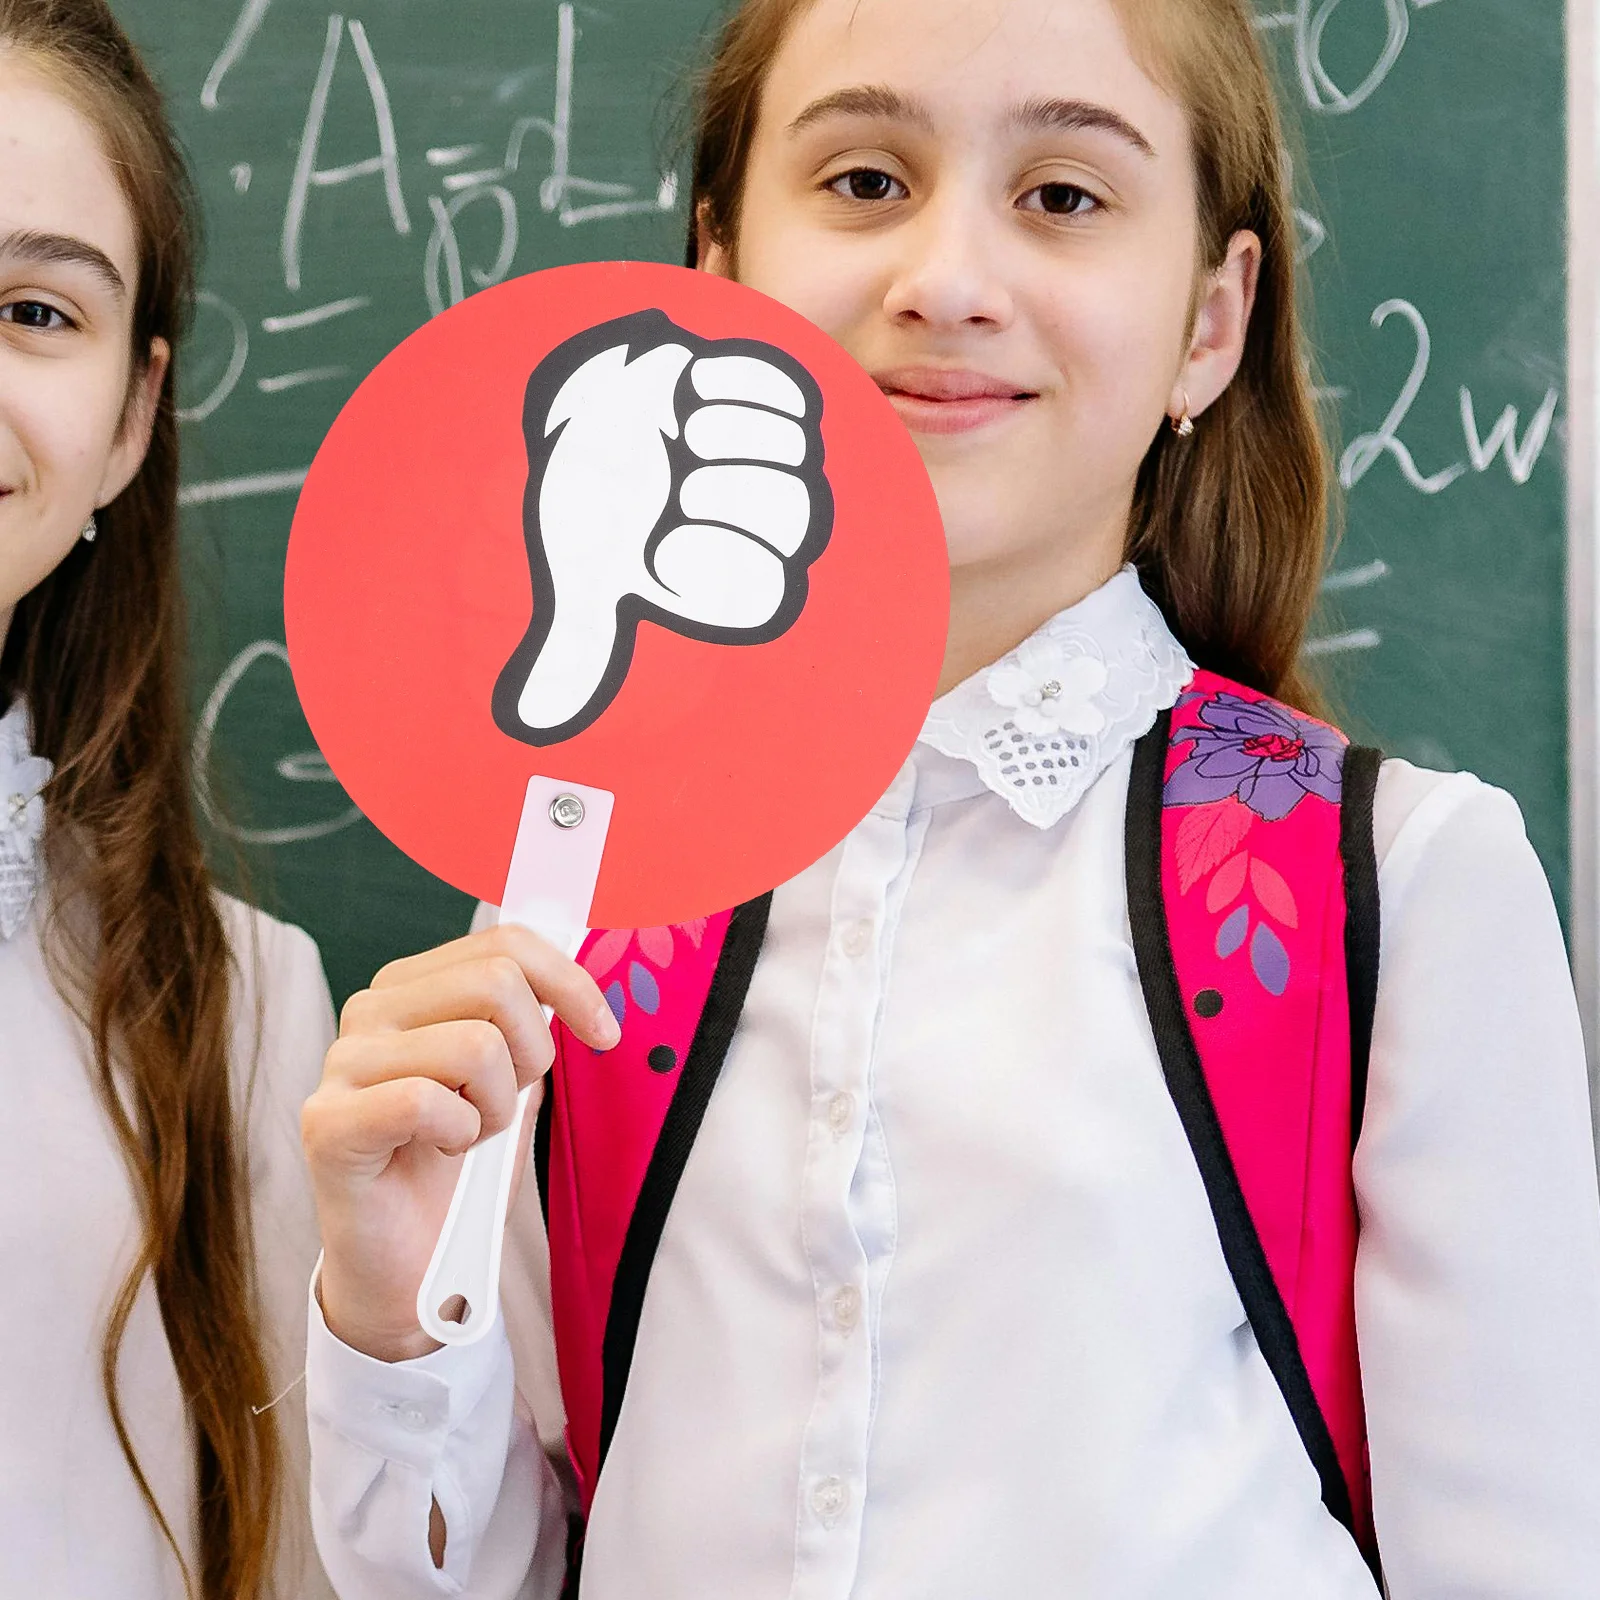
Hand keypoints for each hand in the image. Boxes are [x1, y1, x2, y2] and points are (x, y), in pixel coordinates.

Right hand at [301, 925, 619, 1361]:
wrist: (409, 1262)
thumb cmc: (458, 1168)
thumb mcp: (511, 1080)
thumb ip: (531, 1022)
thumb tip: (579, 982)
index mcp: (412, 987)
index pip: (505, 944)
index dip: (569, 982)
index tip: (603, 1032)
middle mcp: (370, 1010)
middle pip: (497, 982)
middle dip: (530, 1054)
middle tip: (503, 1104)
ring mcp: (342, 1063)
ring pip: (474, 1045)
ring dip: (495, 1107)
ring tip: (467, 1135)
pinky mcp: (327, 1122)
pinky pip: (426, 1100)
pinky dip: (458, 1135)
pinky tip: (440, 1152)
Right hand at [492, 308, 833, 744]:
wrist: (588, 417)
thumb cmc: (592, 502)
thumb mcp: (582, 574)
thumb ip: (578, 644)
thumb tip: (538, 720)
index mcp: (737, 574)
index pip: (770, 590)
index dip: (725, 566)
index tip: (662, 549)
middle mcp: (767, 519)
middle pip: (793, 514)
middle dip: (730, 496)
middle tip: (680, 486)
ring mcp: (773, 455)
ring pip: (794, 450)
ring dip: (731, 436)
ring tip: (681, 433)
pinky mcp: (769, 395)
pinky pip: (782, 390)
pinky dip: (735, 383)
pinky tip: (690, 393)